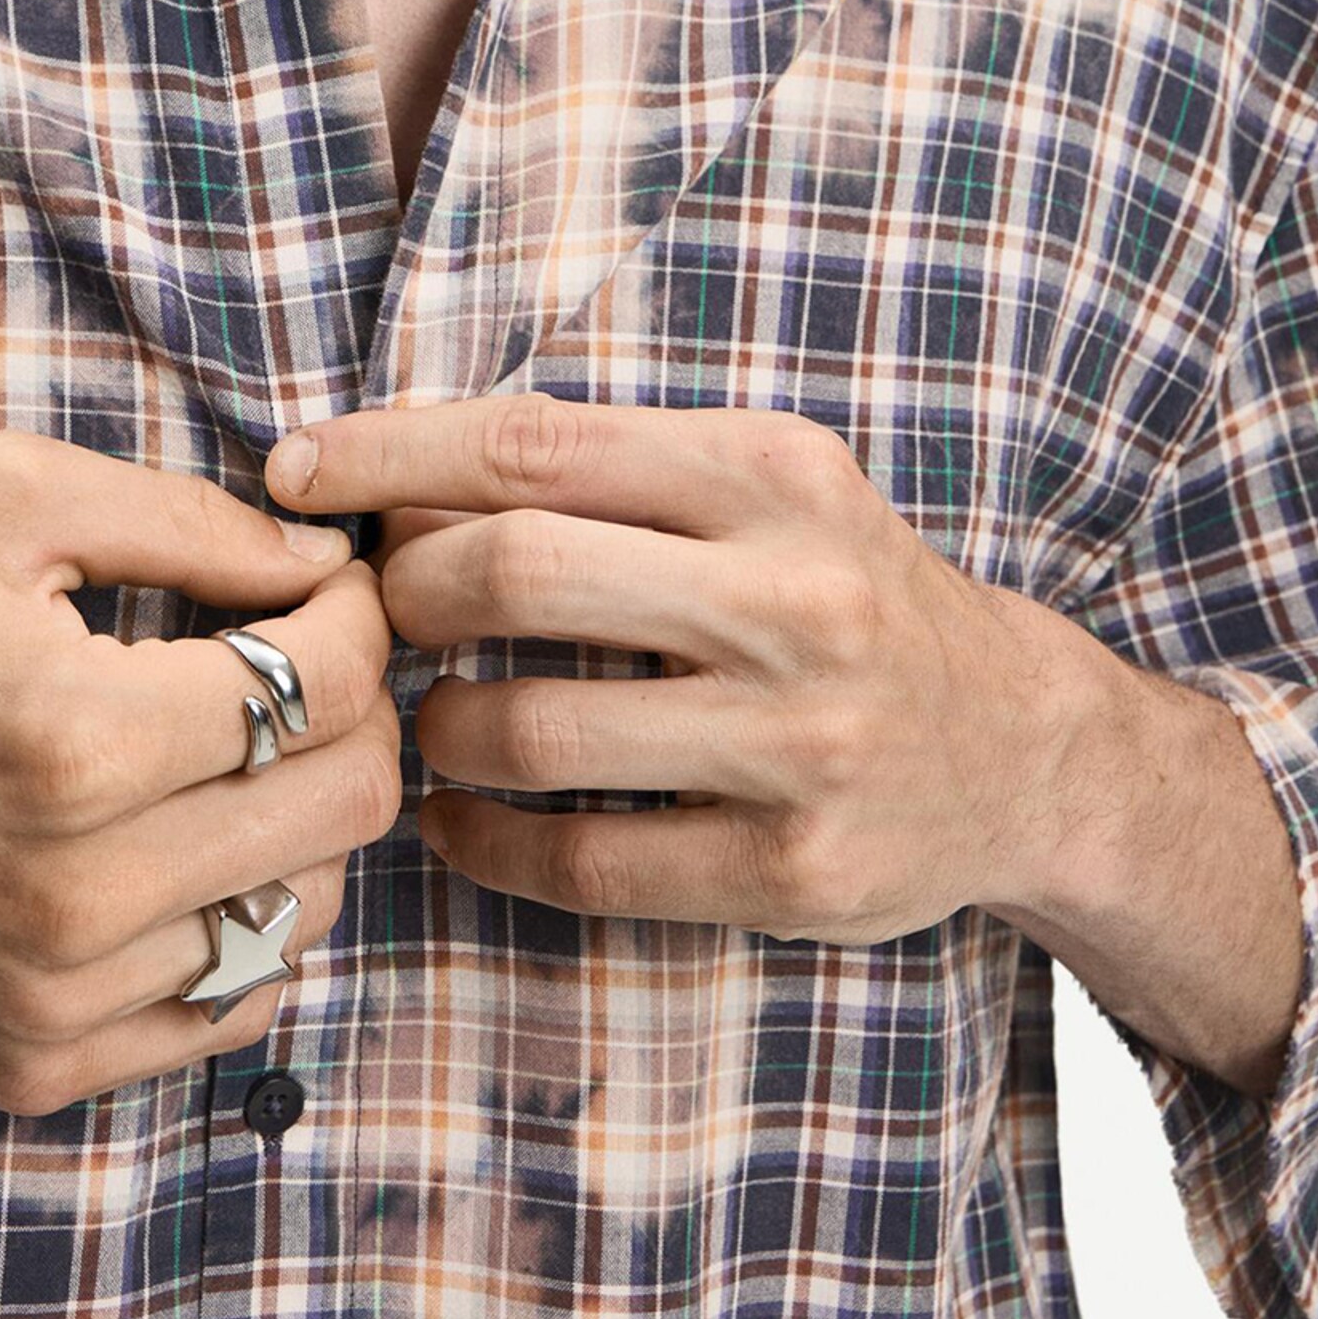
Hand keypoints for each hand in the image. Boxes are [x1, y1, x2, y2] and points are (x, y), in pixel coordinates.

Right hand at [0, 429, 402, 1114]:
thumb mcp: (5, 503)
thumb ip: (188, 521)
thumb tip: (324, 558)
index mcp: (77, 740)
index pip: (329, 688)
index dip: (358, 616)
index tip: (327, 584)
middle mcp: (80, 892)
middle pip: (344, 807)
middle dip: (352, 711)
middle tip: (300, 654)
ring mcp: (60, 996)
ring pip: (303, 912)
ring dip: (298, 817)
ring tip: (231, 747)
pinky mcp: (37, 1061)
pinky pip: (230, 1006)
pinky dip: (241, 922)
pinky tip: (182, 843)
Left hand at [264, 394, 1078, 943]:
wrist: (1021, 748)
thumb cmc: (840, 590)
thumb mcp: (757, 484)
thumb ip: (604, 470)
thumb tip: (391, 479)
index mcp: (772, 472)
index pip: (533, 443)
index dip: (390, 454)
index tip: (296, 469)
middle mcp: (795, 599)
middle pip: (515, 572)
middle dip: (406, 591)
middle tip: (379, 613)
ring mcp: (801, 745)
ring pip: (533, 729)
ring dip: (438, 725)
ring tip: (429, 716)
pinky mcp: (796, 874)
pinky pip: (585, 867)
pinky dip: (486, 843)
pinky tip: (460, 820)